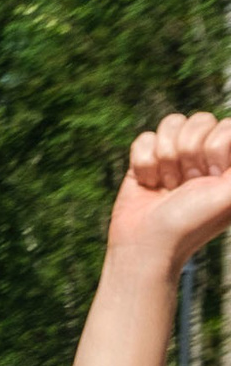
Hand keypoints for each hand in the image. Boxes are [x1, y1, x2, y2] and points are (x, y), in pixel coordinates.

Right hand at [108, 111, 230, 269]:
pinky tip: (149, 183)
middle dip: (187, 153)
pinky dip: (143, 162)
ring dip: (165, 157)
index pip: (225, 126)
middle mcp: (205, 155)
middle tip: (186, 183)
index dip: (213, 148)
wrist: (146, 245)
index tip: (209, 177)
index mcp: (229, 160)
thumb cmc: (191, 224)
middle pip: (198, 120)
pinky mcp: (146, 161)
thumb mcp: (230, 195)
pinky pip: (144, 138)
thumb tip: (228, 146)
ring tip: (167, 184)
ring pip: (171, 123)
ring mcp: (174, 156)